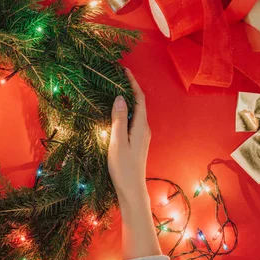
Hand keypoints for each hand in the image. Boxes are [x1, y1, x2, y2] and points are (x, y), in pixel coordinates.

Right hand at [108, 69, 150, 206]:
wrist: (132, 189)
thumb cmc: (123, 167)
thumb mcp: (117, 142)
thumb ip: (119, 119)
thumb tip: (120, 98)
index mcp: (141, 126)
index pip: (139, 98)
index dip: (132, 83)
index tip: (124, 70)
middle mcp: (144, 128)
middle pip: (139, 103)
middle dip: (129, 88)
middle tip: (116, 77)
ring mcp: (141, 135)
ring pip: (136, 111)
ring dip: (127, 99)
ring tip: (114, 90)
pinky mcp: (136, 141)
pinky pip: (132, 119)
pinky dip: (125, 110)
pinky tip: (115, 112)